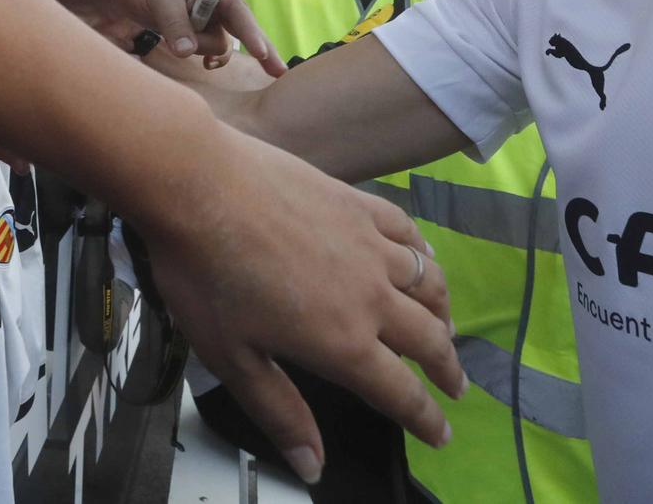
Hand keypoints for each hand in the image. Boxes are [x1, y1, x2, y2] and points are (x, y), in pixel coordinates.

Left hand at [86, 0, 281, 73]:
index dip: (252, 35)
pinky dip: (200, 54)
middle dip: (258, 49)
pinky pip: (206, 49)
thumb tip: (186, 51)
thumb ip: (176, 23)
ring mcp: (207, 17)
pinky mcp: (194, 29)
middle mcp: (218, 2)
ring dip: (198, 47)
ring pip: (217, 45)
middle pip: (243, 32)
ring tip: (171, 34)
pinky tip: (204, 62)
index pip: (240, 14)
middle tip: (279, 71)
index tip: (262, 53)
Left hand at [136, 129, 461, 483]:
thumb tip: (314, 467)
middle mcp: (370, 295)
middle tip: (454, 386)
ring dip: (442, 312)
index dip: (425, 418)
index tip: (441, 434)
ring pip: (428, 283)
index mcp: (343, 343)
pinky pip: (407, 231)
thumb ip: (280, 412)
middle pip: (428, 338)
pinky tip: (424, 256)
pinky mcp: (357, 202)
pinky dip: (424, 252)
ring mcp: (368, 243)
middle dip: (446, 368)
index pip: (400, 392)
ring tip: (444, 327)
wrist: (198, 184)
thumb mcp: (233, 359)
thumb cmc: (206, 274)